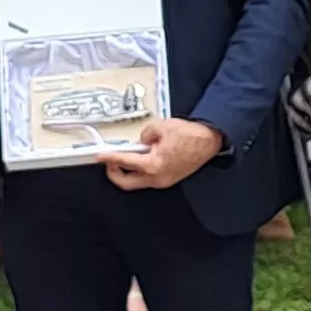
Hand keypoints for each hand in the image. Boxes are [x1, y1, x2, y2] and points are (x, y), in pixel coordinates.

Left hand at [103, 118, 223, 191]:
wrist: (210, 140)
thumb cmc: (191, 135)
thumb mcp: (161, 127)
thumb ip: (144, 135)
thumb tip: (140, 141)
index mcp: (154, 165)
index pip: (124, 163)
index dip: (109, 158)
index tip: (100, 156)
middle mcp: (158, 178)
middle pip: (127, 183)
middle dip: (115, 173)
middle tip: (110, 162)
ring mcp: (164, 181)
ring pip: (138, 182)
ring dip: (129, 171)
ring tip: (127, 156)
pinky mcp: (169, 179)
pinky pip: (149, 178)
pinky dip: (141, 170)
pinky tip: (142, 158)